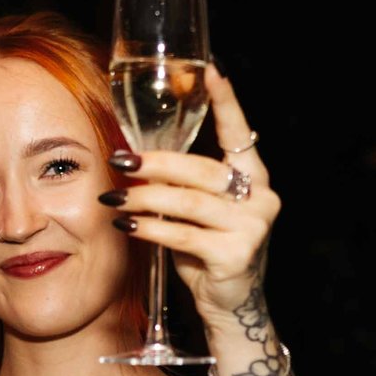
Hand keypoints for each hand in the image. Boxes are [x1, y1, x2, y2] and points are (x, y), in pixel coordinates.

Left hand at [107, 65, 277, 323]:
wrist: (227, 304)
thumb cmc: (207, 249)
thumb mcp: (197, 210)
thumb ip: (182, 184)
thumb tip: (134, 156)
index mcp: (254, 177)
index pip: (240, 134)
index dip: (227, 102)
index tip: (211, 71)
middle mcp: (261, 197)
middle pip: (202, 169)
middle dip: (156, 163)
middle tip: (121, 159)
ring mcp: (253, 226)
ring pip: (189, 202)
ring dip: (145, 197)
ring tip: (114, 197)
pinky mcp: (237, 255)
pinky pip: (184, 234)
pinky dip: (151, 228)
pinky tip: (128, 224)